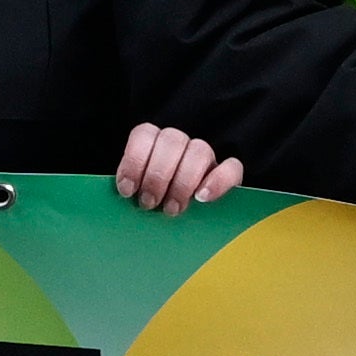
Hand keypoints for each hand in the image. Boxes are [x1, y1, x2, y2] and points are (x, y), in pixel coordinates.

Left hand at [114, 122, 247, 212]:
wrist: (184, 221)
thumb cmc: (154, 203)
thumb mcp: (137, 193)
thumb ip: (131, 187)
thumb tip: (123, 195)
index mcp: (154, 142)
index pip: (145, 134)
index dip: (134, 160)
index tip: (128, 190)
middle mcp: (181, 143)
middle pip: (172, 141)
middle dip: (157, 175)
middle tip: (148, 203)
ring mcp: (207, 155)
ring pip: (200, 151)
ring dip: (183, 182)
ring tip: (171, 209)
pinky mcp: (230, 172)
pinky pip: (232, 167)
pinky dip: (218, 181)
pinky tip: (203, 197)